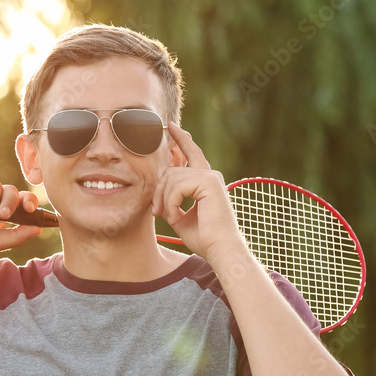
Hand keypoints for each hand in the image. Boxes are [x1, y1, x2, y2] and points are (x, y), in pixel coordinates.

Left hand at [151, 123, 248, 266]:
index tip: (170, 126)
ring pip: (172, 178)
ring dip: (165, 200)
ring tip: (170, 217)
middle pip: (171, 170)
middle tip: (156, 212)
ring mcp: (211, 177)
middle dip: (159, 191)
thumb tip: (159, 191)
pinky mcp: (210, 182)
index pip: (191, 153)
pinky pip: (177, 186)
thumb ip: (171, 200)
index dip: (181, 139)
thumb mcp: (180, 216)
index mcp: (205, 181)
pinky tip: (176, 217)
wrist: (220, 250)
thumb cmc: (203, 238)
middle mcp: (210, 175)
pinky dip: (172, 203)